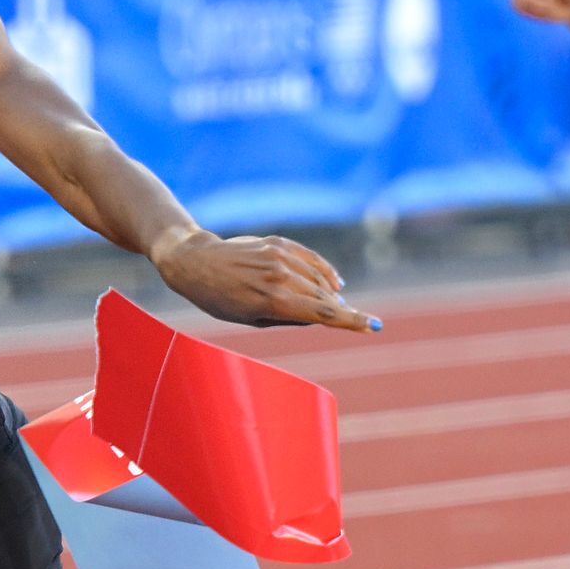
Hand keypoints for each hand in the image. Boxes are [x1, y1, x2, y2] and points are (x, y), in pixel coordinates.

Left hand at [149, 227, 378, 332]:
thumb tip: (320, 316)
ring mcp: (279, 256)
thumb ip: (288, 317)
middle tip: (362, 322)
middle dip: (343, 310)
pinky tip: (334, 282)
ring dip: (332, 294)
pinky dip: (324, 270)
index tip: (372, 325)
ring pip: (318, 279)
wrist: (196, 262)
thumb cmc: (219, 299)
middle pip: (323, 297)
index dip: (349, 320)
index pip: (320, 312)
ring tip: (340, 306)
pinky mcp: (278, 243)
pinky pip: (310, 259)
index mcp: (271, 300)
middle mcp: (278, 276)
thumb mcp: (251, 318)